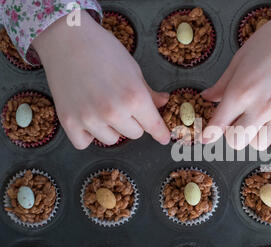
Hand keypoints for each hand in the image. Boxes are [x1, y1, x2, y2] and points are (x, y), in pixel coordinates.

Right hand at [33, 11, 169, 148]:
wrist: (66, 39)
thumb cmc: (103, 50)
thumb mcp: (133, 70)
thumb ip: (148, 92)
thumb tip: (163, 102)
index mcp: (135, 98)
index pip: (154, 127)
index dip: (161, 133)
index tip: (164, 138)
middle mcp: (114, 112)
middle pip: (134, 134)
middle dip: (132, 121)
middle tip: (120, 103)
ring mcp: (90, 119)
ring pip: (111, 140)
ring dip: (110, 128)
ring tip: (101, 106)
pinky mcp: (69, 122)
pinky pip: (84, 143)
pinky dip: (86, 135)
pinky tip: (86, 117)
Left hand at [201, 0, 270, 149]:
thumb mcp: (239, 58)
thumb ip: (222, 84)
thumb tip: (207, 97)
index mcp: (240, 92)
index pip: (218, 126)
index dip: (208, 134)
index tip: (205, 137)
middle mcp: (259, 107)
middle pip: (237, 142)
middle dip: (231, 134)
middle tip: (234, 121)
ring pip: (261, 144)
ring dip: (254, 136)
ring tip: (255, 121)